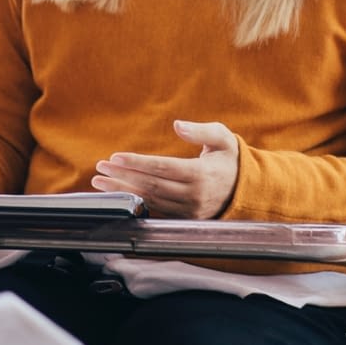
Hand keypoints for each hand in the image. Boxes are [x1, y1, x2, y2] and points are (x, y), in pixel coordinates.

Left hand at [90, 120, 238, 218]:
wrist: (246, 190)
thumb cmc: (230, 159)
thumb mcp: (223, 138)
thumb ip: (201, 131)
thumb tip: (178, 125)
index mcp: (201, 175)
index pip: (162, 168)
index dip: (137, 163)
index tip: (114, 158)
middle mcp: (193, 196)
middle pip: (151, 186)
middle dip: (122, 177)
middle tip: (99, 169)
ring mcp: (188, 211)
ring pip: (150, 201)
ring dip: (122, 192)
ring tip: (100, 183)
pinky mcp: (184, 219)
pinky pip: (155, 210)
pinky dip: (134, 202)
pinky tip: (117, 195)